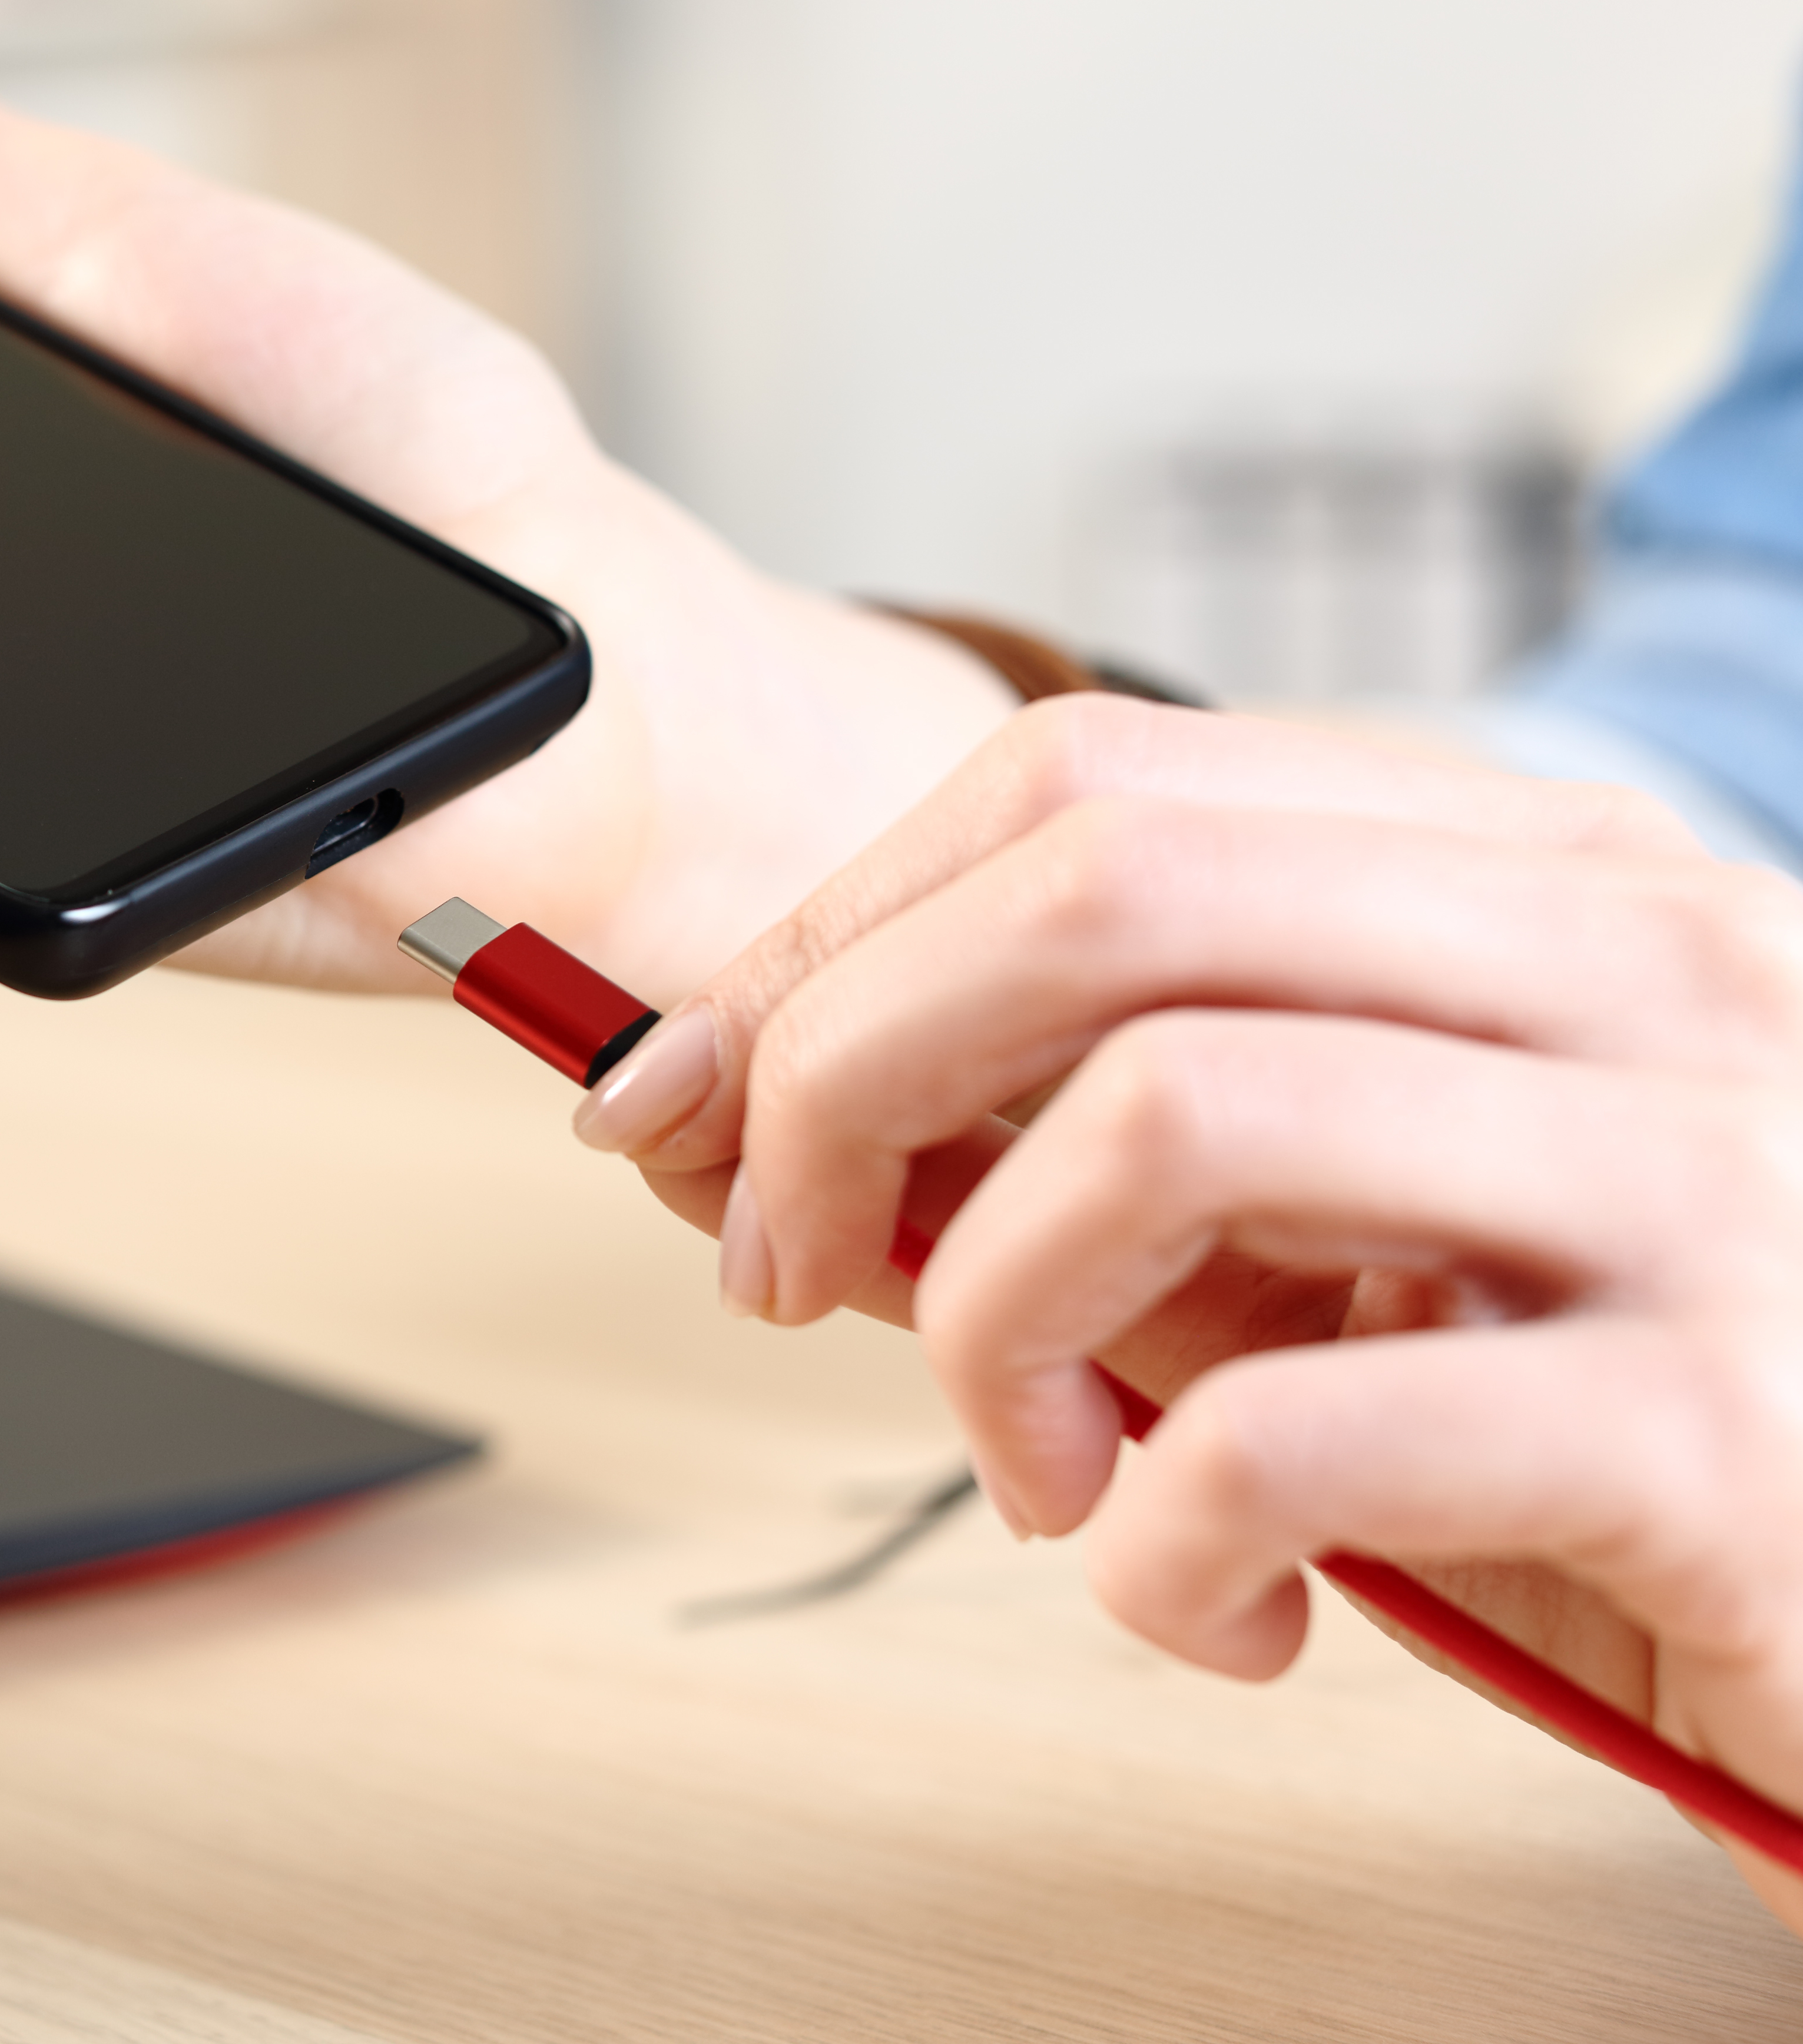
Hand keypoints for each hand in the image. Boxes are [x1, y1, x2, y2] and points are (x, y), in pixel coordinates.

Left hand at [579, 693, 1802, 1925]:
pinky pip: (1289, 1437)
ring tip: (1049, 1473)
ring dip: (994, 1327)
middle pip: (1094, 894)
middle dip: (842, 1077)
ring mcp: (1703, 1176)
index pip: (1088, 788)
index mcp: (1541, 879)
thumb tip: (734, 1110)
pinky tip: (1212, 1605)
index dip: (831, 932)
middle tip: (786, 1267)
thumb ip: (1085, 1165)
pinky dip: (1155, 1546)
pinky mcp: (1721, 1429)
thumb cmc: (1617, 1437)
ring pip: (1161, 1119)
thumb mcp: (1336, 1257)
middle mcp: (1637, 965)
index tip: (694, 1093)